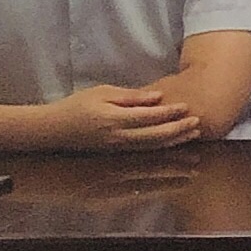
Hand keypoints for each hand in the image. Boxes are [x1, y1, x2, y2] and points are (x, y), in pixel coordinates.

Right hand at [49, 84, 200, 150]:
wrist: (52, 131)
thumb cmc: (76, 106)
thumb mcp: (102, 93)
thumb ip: (130, 97)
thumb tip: (157, 97)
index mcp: (113, 120)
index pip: (149, 117)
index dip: (170, 113)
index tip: (187, 107)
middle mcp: (117, 138)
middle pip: (155, 137)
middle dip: (178, 131)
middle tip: (197, 124)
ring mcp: (116, 151)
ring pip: (151, 150)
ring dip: (173, 145)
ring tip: (193, 138)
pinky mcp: (114, 157)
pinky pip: (141, 157)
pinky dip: (160, 153)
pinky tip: (172, 150)